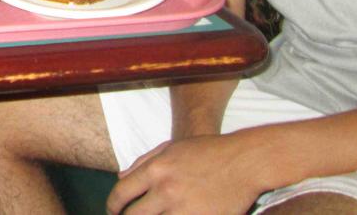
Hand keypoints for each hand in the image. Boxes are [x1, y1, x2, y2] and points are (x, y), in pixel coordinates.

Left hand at [107, 134, 262, 214]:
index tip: (113, 210)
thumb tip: (121, 178)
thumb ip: (143, 162)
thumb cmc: (206, 152)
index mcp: (156, 170)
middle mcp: (167, 190)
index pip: (122, 192)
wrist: (244, 162)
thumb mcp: (170, 148)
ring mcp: (185, 209)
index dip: (113, 205)